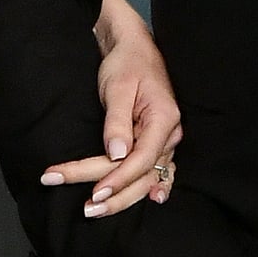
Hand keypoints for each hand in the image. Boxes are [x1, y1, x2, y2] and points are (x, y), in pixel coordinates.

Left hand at [41, 0, 182, 218]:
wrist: (134, 46)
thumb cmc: (125, 63)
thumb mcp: (117, 88)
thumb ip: (116, 123)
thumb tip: (116, 156)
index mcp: (164, 119)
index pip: (141, 160)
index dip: (118, 179)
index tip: (94, 193)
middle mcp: (171, 133)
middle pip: (143, 174)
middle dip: (114, 195)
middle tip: (86, 208)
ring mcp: (167, 139)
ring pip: (147, 177)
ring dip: (123, 196)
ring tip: (96, 210)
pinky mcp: (157, 140)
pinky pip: (157, 170)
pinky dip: (151, 186)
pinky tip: (153, 200)